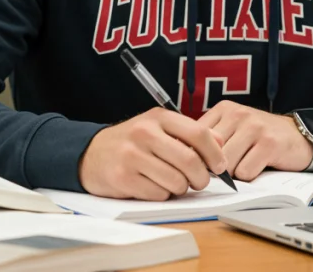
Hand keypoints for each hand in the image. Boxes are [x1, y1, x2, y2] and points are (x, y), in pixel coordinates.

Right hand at [79, 107, 227, 200]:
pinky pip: (158, 194)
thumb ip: (190, 133)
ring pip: (176, 182)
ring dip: (181, 188)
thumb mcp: (159, 127)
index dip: (215, 154)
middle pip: (190, 162)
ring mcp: (132, 156)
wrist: (90, 153)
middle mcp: (145, 133)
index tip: (219, 166)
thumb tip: (221, 144)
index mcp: (158, 117)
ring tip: (173, 182)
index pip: (199, 134)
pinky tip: (154, 185)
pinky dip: (162, 195)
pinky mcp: (123, 178)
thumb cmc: (132, 142)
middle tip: (199, 182)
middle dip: (201, 178)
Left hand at [197, 101, 312, 180]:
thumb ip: (211, 139)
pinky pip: (245, 171)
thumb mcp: (232, 129)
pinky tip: (259, 166)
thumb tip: (184, 158)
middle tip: (230, 167)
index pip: (196, 138)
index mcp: (224, 109)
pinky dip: (250, 176)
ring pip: (227, 164)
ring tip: (247, 163)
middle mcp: (238, 114)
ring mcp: (254, 127)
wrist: (298, 136)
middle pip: (210, 154)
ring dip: (235, 172)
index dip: (199, 156)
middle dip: (217, 167)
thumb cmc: (259, 137)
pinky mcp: (269, 144)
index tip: (207, 163)